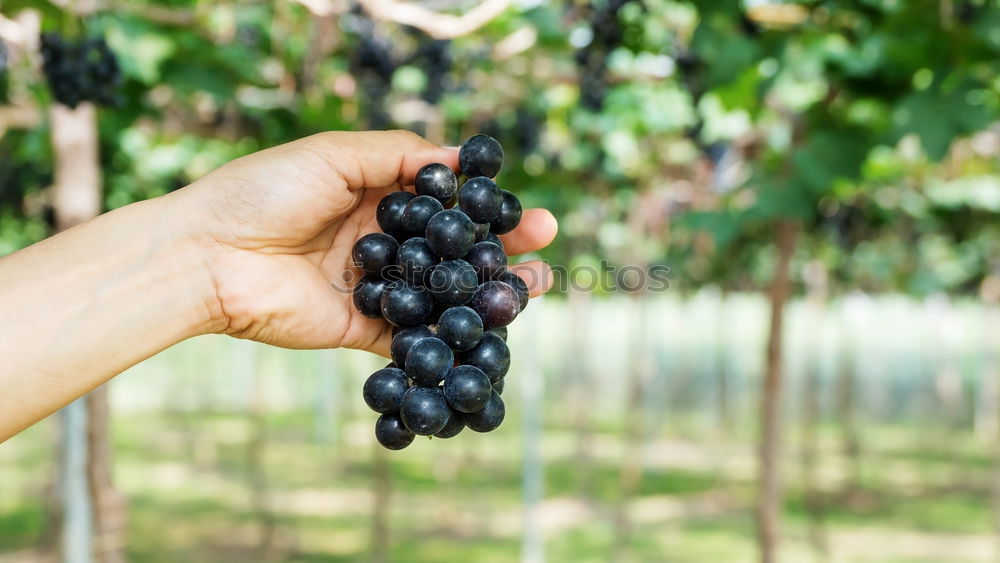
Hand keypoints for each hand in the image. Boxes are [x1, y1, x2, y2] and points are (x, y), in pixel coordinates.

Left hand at [179, 130, 557, 353]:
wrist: (209, 257)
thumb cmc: (263, 193)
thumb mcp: (334, 153)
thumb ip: (398, 155)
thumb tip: (459, 158)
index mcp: (372, 198)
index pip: (443, 203)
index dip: (485, 204)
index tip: (522, 203)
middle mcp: (379, 243)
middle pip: (452, 248)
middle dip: (500, 247)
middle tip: (544, 242)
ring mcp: (374, 288)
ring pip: (442, 293)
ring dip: (489, 292)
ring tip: (536, 286)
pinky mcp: (362, 330)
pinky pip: (411, 336)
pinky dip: (448, 337)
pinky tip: (489, 333)